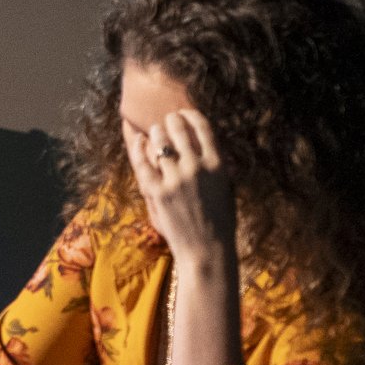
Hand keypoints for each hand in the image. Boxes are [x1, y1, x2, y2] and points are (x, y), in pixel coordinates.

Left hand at [129, 108, 235, 268]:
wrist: (207, 250)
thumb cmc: (219, 221)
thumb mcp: (226, 188)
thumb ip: (214, 166)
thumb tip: (202, 144)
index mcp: (218, 165)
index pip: (203, 128)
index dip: (191, 116)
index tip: (185, 113)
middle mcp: (197, 168)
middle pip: (178, 130)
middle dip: (171, 121)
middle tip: (167, 121)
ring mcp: (175, 179)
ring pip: (160, 143)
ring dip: (156, 133)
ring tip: (155, 131)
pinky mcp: (156, 191)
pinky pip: (142, 161)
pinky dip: (138, 147)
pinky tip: (139, 140)